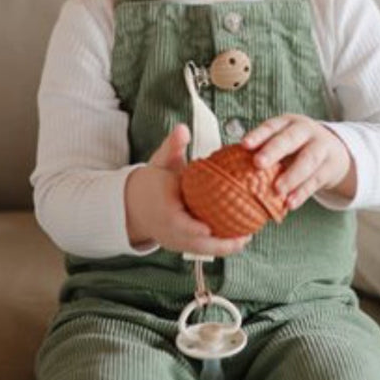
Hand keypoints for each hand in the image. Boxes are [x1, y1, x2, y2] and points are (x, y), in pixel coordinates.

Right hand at [125, 124, 251, 256]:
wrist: (133, 204)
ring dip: (224, 248)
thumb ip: (173, 147)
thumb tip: (183, 129)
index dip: (194, 229)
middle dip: (220, 245)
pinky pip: (202, 249)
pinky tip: (237, 238)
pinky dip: (219, 246)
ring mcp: (175, 242)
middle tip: (244, 237)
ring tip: (246, 238)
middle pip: (196, 244)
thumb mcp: (160, 162)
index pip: (179, 224)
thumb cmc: (152, 183)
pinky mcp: (181, 246)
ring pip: (202, 251)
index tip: (209, 228)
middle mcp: (170, 231)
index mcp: (165, 212)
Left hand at [243, 114, 355, 209]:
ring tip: (277, 190)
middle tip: (258, 163)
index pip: (272, 126)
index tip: (244, 145)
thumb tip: (229, 168)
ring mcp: (320, 148)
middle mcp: (305, 132)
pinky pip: (315, 181)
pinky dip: (302, 193)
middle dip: (274, 150)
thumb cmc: (297, 148)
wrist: (335, 152)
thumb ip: (263, 151)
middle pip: (290, 139)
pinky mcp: (329, 167)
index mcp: (288, 123)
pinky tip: (290, 204)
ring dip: (292, 176)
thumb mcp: (283, 141)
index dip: (258, 135)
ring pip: (307, 160)